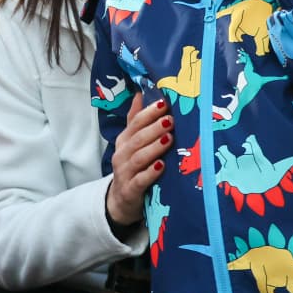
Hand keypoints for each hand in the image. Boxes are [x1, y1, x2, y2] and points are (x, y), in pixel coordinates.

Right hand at [106, 92, 170, 226]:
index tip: (163, 103)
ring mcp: (125, 173)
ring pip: (139, 157)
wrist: (122, 200)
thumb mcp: (132, 143)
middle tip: (170, 119)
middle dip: (153, 128)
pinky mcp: (130, 190)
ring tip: (169, 138)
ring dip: (154, 147)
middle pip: (137, 139)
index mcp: (124, 141)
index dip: (148, 113)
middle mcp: (122, 154)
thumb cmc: (133, 167)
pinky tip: (161, 166)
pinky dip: (150, 172)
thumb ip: (136, 119)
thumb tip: (141, 92)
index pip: (134, 123)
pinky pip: (140, 180)